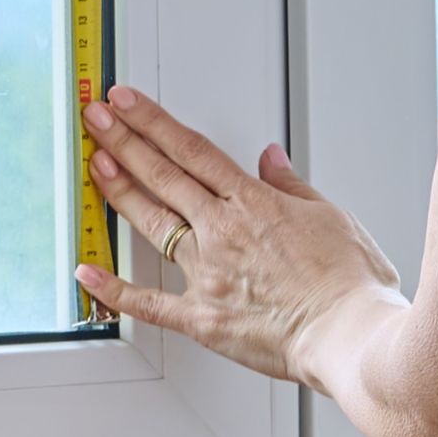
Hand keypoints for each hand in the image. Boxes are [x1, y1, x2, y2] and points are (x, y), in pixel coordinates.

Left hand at [76, 84, 400, 386]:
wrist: (350, 336)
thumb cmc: (350, 284)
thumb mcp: (331, 216)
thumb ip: (291, 186)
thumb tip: (270, 158)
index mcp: (253, 203)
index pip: (192, 149)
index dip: (153, 121)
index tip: (127, 100)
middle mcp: (222, 231)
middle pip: (163, 175)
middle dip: (124, 141)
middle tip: (95, 117)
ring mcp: (207, 273)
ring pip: (152, 223)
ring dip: (118, 192)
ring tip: (94, 165)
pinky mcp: (201, 317)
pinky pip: (149, 303)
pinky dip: (113, 289)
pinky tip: (87, 272)